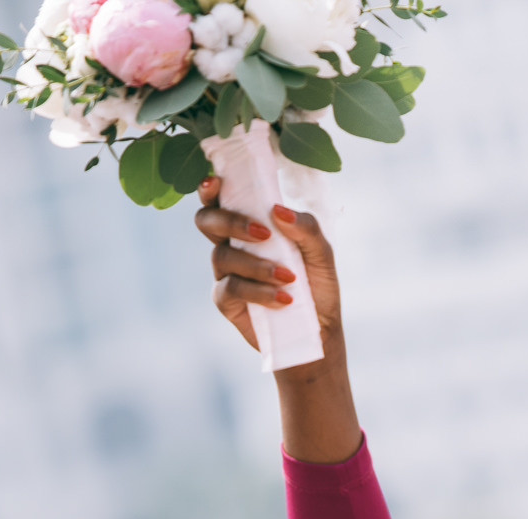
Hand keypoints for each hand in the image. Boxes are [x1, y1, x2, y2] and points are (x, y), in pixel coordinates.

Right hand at [194, 182, 341, 352]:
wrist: (319, 328)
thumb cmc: (317, 284)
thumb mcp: (321, 252)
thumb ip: (306, 228)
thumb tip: (278, 211)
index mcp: (250, 224)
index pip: (221, 199)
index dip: (210, 188)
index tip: (215, 181)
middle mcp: (232, 245)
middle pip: (207, 221)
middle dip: (230, 221)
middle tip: (263, 234)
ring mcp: (226, 273)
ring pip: (221, 256)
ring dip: (256, 265)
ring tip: (288, 278)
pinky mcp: (226, 301)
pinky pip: (230, 289)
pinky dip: (258, 291)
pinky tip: (283, 298)